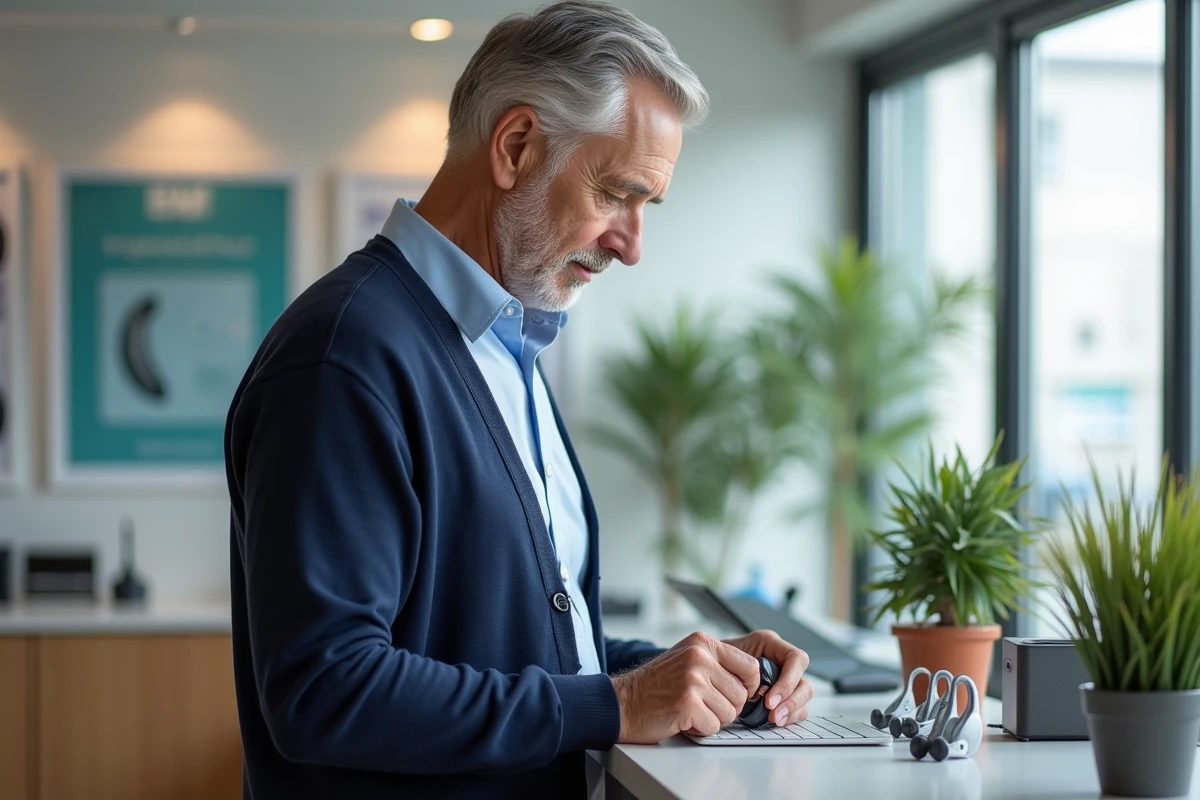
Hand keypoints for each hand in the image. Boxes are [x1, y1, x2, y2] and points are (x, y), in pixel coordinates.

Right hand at [610, 631, 761, 742]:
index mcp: (703, 643)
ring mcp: (693, 680)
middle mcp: (700, 657)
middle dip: (725, 706)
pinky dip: (700, 729)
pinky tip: (682, 719)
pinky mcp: (687, 703)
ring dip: (712, 718)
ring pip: (731, 712)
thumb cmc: (656, 685)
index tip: (733, 693)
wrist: (623, 702)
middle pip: (742, 694)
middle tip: (702, 704)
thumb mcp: (688, 658)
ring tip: (690, 709)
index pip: (751, 666)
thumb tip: (754, 679)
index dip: (748, 686)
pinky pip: (714, 726)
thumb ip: (718, 663)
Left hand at [722, 630, 812, 727]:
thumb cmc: (714, 659)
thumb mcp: (722, 656)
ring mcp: (784, 679)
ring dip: (791, 711)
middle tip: (772, 714)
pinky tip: (774, 722)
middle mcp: (781, 660)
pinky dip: (789, 717)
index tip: (769, 699)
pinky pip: (797, 709)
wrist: (708, 672)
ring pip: (804, 697)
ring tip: (773, 720)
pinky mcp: (782, 696)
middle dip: (792, 701)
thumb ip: (736, 666)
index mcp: (770, 644)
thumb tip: (753, 689)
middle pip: (804, 681)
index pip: (795, 659)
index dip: (788, 680)